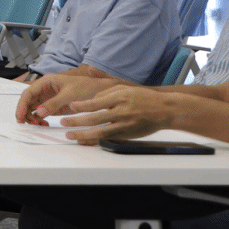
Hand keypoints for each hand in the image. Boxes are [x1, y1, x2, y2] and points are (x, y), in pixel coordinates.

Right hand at [16, 73, 113, 123]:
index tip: (20, 116)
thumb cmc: (86, 87)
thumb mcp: (69, 95)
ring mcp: (48, 99)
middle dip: (25, 112)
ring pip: (33, 109)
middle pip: (28, 102)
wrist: (100, 91)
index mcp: (46, 82)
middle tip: (25, 123)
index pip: (28, 93)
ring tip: (38, 124)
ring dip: (32, 117)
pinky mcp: (53, 107)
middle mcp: (45, 90)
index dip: (22, 105)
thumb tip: (39, 112)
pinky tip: (43, 124)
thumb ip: (53, 103)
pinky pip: (41, 114)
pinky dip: (39, 120)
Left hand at [53, 85, 183, 144]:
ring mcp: (125, 125)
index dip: (81, 106)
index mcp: (120, 98)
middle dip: (76, 121)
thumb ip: (105, 91)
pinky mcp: (127, 134)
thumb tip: (88, 97)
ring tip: (69, 135)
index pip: (95, 103)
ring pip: (100, 132)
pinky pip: (108, 138)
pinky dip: (94, 140)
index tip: (70, 106)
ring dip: (82, 134)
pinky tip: (84, 141)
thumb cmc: (143, 98)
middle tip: (63, 122)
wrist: (165, 109)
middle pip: (94, 118)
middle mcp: (122, 111)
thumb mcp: (124, 87)